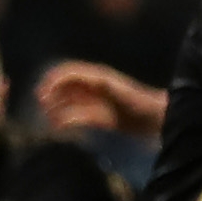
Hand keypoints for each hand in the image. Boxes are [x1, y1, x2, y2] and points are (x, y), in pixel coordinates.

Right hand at [35, 61, 163, 138]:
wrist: (159, 119)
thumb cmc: (140, 102)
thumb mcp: (119, 91)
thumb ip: (100, 84)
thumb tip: (76, 79)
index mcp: (96, 76)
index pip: (67, 72)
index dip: (52, 80)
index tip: (42, 95)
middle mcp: (94, 87)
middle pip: (65, 86)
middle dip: (51, 95)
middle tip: (42, 108)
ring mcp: (97, 102)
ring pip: (69, 102)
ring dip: (57, 109)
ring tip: (48, 120)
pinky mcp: (101, 117)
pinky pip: (78, 117)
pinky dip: (67, 121)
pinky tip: (61, 128)